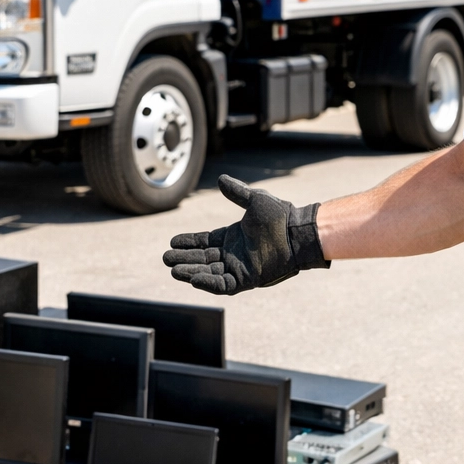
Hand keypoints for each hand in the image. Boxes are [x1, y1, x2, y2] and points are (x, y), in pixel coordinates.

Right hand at [162, 175, 329, 294]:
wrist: (298, 231)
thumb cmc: (281, 216)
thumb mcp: (254, 200)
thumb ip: (236, 192)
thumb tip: (220, 179)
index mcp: (233, 237)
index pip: (204, 241)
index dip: (188, 242)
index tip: (172, 241)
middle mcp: (233, 254)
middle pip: (202, 258)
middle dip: (184, 258)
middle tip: (165, 258)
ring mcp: (240, 267)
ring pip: (208, 272)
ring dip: (191, 271)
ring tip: (173, 270)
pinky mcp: (247, 279)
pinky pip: (223, 284)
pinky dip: (208, 282)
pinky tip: (193, 279)